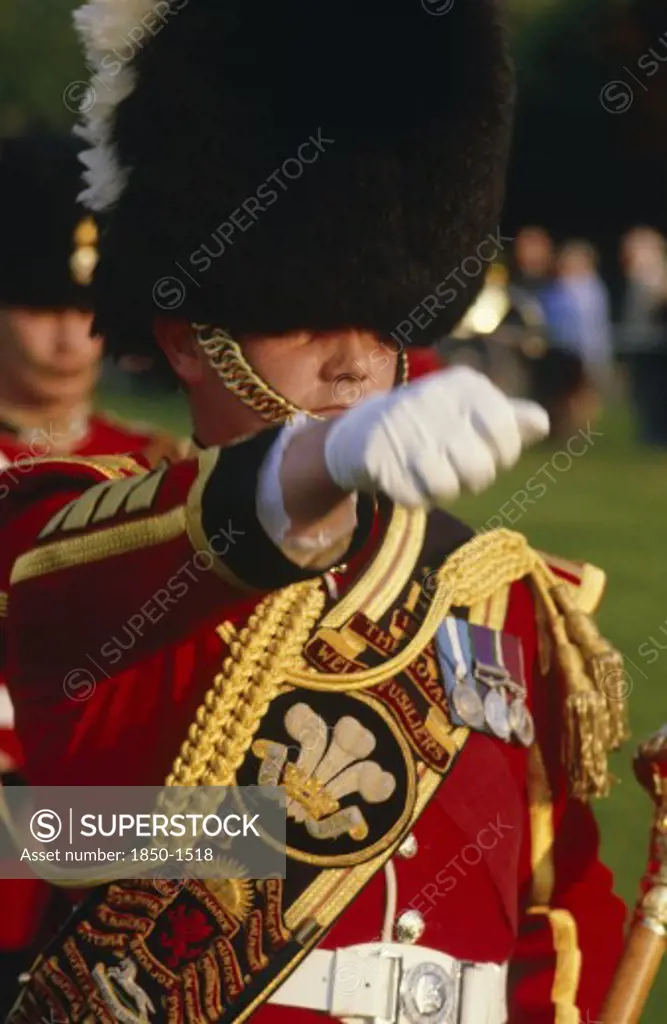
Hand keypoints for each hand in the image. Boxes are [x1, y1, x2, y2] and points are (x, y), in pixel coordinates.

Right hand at [323, 366, 548, 507]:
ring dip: (444, 492)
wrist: (364, 431)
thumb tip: (541, 423)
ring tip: (435, 477)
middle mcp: (432, 399)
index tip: (493, 455)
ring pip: (445, 487)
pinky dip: (416, 499)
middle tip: (459, 469)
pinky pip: (413, 499)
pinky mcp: (375, 456)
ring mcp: (401, 427)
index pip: (504, 428)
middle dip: (474, 479)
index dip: (504, 453)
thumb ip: (509, 419)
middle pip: (478, 468)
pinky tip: (409, 481)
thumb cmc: (434, 425)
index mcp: (463, 385)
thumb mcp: (472, 413)